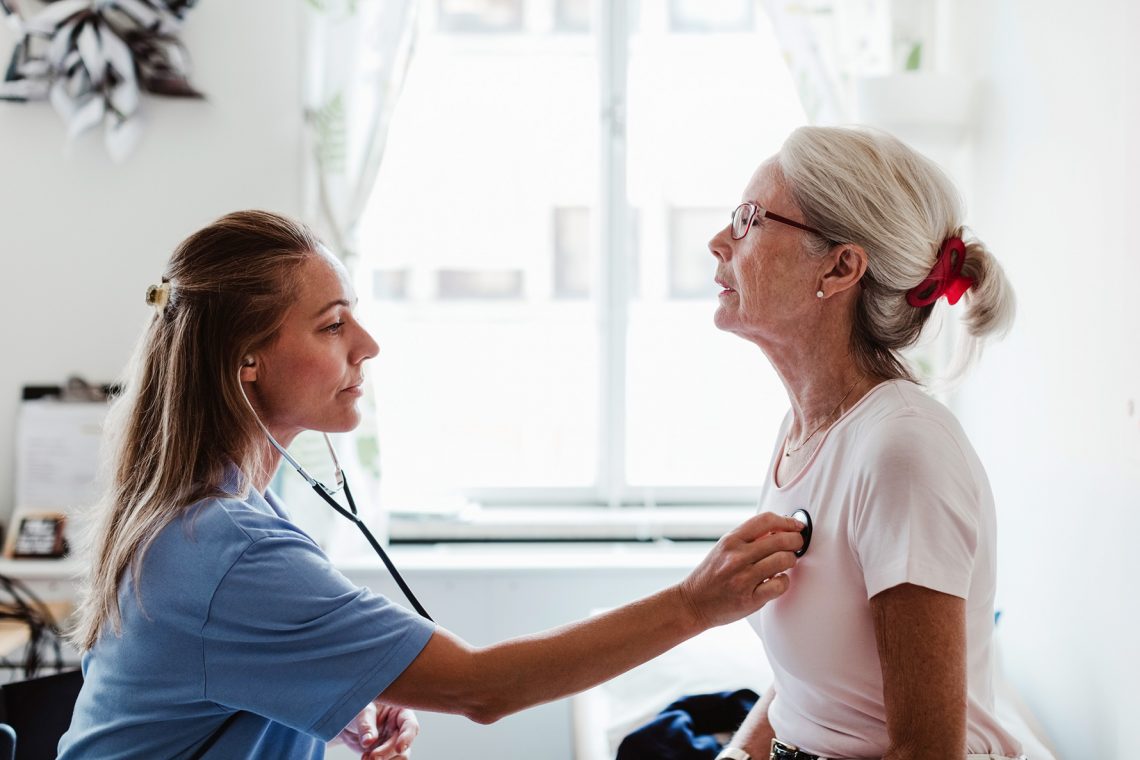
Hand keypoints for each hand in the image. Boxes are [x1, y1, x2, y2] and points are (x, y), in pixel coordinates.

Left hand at [334, 701, 418, 759]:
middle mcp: (399, 729)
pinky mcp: (385, 754)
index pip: (410, 726)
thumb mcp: (361, 711)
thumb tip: (369, 741)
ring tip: (365, 758)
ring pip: (398, 758)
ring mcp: (392, 743)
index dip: (407, 738)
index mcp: (399, 712)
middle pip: (404, 747)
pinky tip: (364, 758)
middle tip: (371, 757)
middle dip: (387, 753)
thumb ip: (366, 725)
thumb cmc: (356, 707)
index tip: (398, 748)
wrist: (346, 721)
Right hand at [678, 512, 803, 628]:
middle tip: (796, 544)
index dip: (787, 521)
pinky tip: (777, 580)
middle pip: (780, 539)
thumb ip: (748, 538)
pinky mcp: (750, 599)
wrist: (693, 602)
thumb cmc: (710, 575)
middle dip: (795, 540)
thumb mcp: (723, 548)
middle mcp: (737, 557)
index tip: (796, 526)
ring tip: (785, 563)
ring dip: (791, 561)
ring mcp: (744, 578)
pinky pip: (781, 585)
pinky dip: (784, 581)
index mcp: (731, 540)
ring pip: (784, 560)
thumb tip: (779, 528)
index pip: (766, 520)